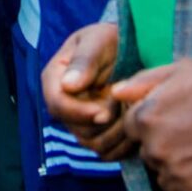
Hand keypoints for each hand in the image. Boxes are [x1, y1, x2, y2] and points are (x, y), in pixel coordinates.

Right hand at [41, 22, 131, 160]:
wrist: (131, 48)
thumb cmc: (111, 39)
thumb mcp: (98, 40)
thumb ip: (84, 61)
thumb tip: (68, 85)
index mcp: (55, 79)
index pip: (57, 105)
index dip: (79, 112)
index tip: (105, 111)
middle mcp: (64, 104)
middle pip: (76, 129)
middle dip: (105, 122)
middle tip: (128, 105)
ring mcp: (81, 121)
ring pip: (92, 143)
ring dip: (117, 132)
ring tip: (134, 110)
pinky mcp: (98, 134)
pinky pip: (107, 151)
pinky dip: (124, 144)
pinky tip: (136, 124)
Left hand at [112, 59, 191, 190]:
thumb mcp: (180, 70)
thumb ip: (142, 82)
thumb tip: (115, 93)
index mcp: (146, 119)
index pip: (131, 130)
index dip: (151, 123)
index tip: (174, 118)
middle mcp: (157, 151)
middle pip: (149, 155)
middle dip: (164, 146)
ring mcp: (179, 176)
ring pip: (166, 180)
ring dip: (179, 171)